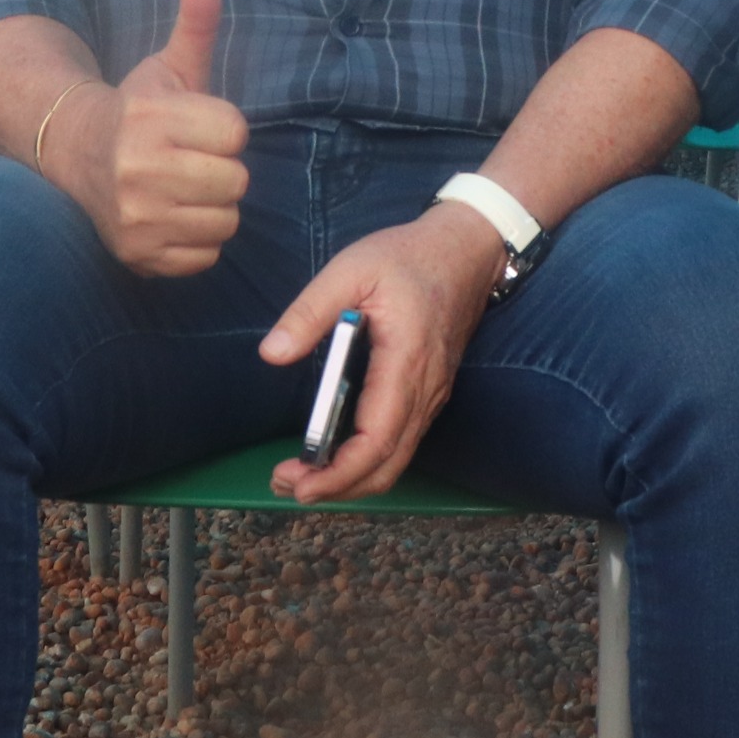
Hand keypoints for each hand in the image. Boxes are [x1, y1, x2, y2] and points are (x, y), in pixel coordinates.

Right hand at [59, 0, 249, 276]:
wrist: (76, 157)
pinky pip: (206, 255)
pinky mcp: (138, 254)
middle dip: (221, 169)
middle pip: (236, 180)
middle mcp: (138, 168)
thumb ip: (195, 22)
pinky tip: (171, 217)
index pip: (236, 131)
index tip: (197, 127)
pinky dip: (196, 240)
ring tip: (182, 189)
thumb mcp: (168, 66)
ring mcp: (135, 216)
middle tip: (191, 161)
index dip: (224, 129)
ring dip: (212, 206)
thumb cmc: (139, 110)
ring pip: (225, 220)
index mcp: (150, 117)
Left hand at [259, 208, 507, 502]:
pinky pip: (400, 442)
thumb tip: (272, 353)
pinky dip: (366, 461)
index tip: (300, 484)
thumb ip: (310, 310)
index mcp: (405, 362)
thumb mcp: (351, 269)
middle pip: (387, 465)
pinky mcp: (429, 392)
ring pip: (395, 459)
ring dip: (350, 479)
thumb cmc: (408, 257)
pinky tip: (333, 454)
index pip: (376, 439)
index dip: (339, 472)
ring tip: (301, 477)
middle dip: (337, 488)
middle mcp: (426, 390)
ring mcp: (432, 395)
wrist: (467, 249)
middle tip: (285, 486)